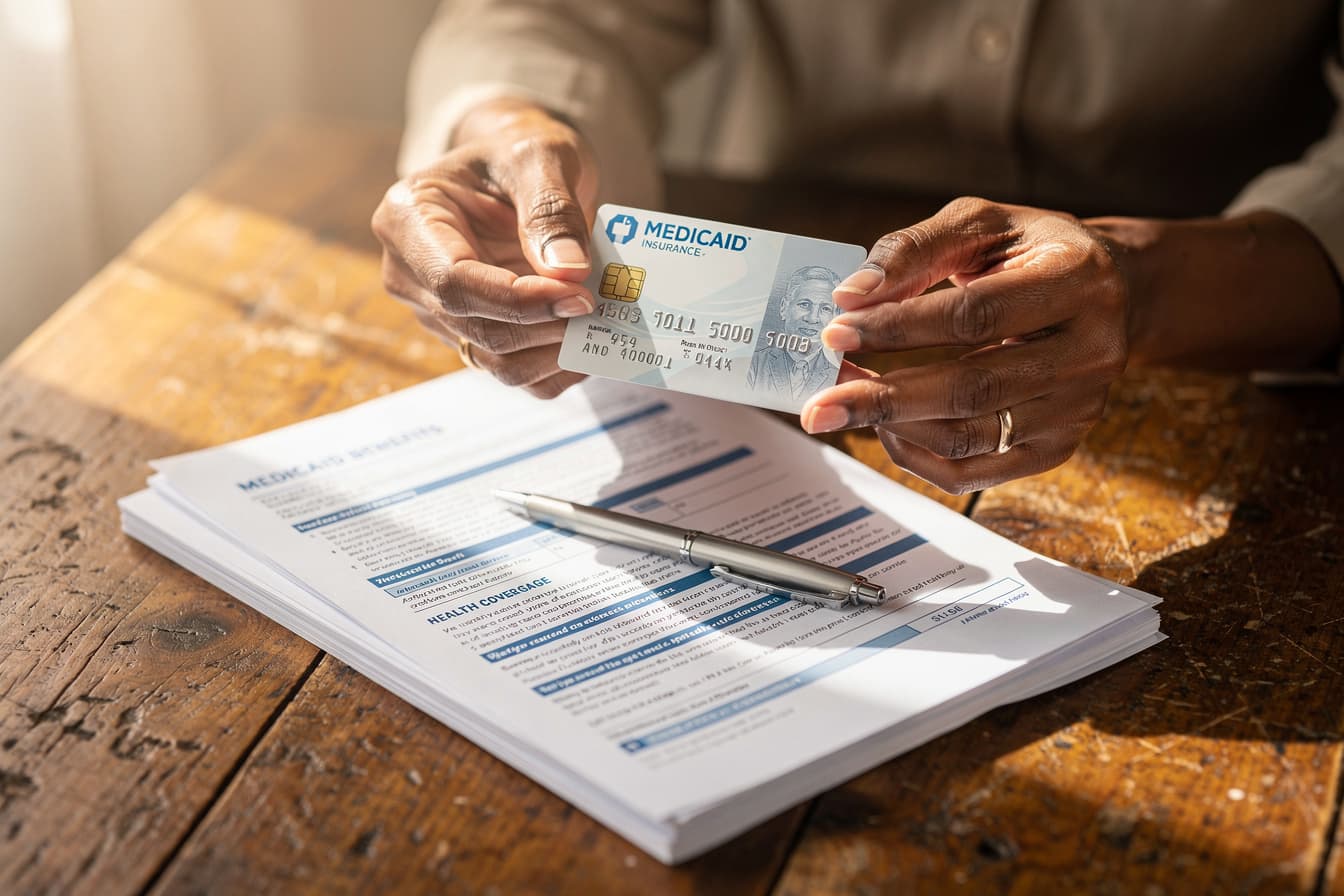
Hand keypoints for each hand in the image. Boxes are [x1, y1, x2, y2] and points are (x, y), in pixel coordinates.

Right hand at [372, 99, 597, 397]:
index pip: (454, 281)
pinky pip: (511, 371)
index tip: (579, 296)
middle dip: (545, 326)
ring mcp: (436, 310)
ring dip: (553, 352)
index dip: (518, 300)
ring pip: (494, 360)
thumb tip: (567, 271)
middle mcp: (409, 272)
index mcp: (407, 218)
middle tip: (601, 306)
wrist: (519, 172)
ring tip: (600, 324)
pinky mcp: (468, 335)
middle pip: (475, 326)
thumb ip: (551, 209)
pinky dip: (554, 368)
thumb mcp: (540, 156)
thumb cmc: (520, 152)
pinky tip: (588, 343)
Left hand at [800, 197, 1130, 493]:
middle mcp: (1090, 351)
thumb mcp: (981, 223)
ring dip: (893, 426)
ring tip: (844, 402)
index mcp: (1077, 279)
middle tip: (819, 401)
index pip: (977, 316)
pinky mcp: (1058, 446)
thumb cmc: (1031, 250)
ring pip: (970, 437)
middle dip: (884, 398)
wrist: (1110, 291)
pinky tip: (885, 427)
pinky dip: (917, 456)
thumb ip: (914, 250)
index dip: (900, 327)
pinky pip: (975, 472)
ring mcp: (1078, 408)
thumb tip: (850, 295)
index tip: (835, 332)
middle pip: (973, 390)